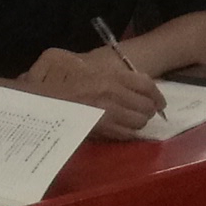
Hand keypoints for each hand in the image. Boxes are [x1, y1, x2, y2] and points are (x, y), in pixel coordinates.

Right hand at [21, 50, 165, 139]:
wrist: (44, 101)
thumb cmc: (64, 83)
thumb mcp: (90, 70)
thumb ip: (113, 77)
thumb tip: (136, 85)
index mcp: (111, 76)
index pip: (147, 84)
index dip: (158, 95)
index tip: (161, 102)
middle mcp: (114, 94)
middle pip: (146, 106)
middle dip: (149, 110)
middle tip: (145, 112)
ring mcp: (108, 113)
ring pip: (139, 122)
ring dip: (139, 122)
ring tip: (134, 121)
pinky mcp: (101, 129)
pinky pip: (126, 134)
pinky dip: (129, 133)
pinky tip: (124, 130)